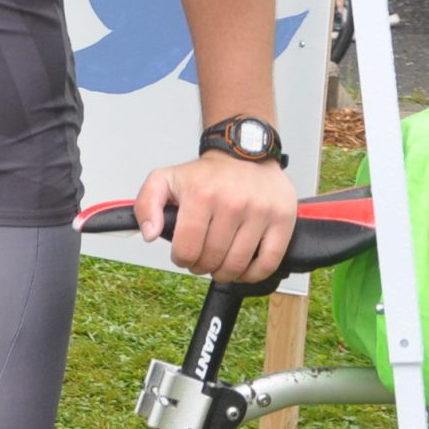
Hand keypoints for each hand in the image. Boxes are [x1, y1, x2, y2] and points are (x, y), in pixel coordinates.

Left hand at [133, 153, 299, 283]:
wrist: (245, 153)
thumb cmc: (206, 174)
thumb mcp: (164, 179)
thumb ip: (146, 205)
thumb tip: (150, 234)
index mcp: (201, 194)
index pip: (187, 249)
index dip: (181, 259)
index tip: (184, 256)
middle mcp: (232, 203)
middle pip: (212, 259)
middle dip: (202, 267)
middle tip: (202, 261)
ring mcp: (260, 212)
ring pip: (237, 264)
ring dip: (225, 273)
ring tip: (219, 265)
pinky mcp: (282, 220)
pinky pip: (268, 262)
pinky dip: (253, 274)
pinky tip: (243, 269)